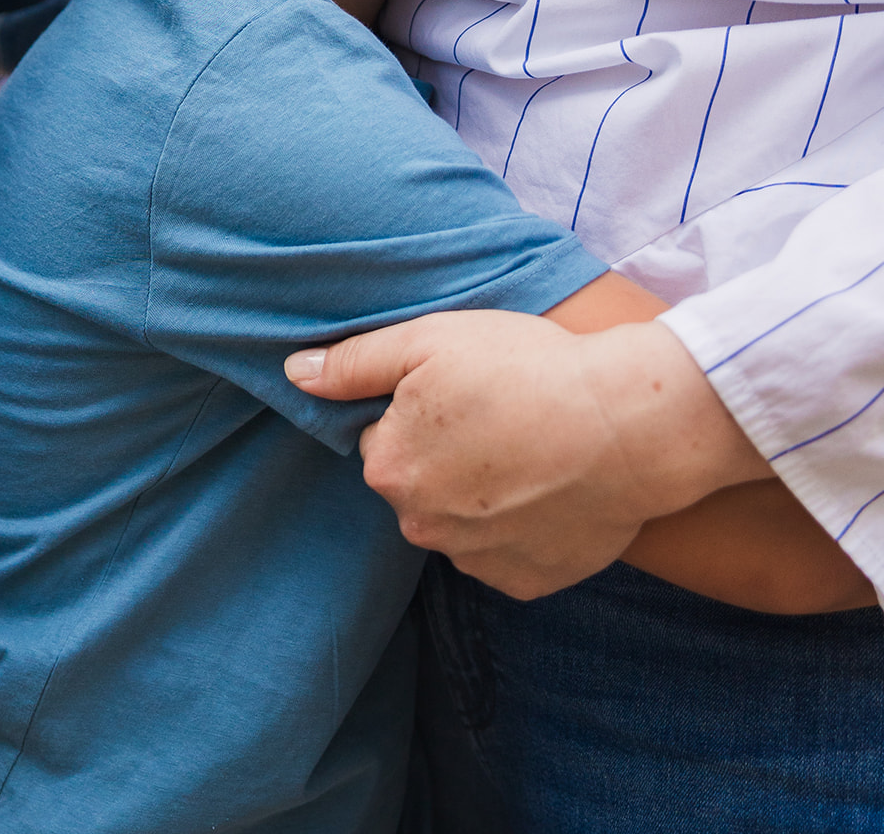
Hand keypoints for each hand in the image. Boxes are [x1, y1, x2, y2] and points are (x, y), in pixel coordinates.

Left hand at [285, 304, 768, 597]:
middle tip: (501, 414)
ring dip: (483, 492)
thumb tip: (293, 375)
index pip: (382, 438)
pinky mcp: (527, 582)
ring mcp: (476, 561)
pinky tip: (552, 486)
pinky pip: (506, 552)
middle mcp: (422, 526)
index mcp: (389, 467)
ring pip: (460, 519)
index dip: (420, 409)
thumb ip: (353, 363)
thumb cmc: (527, 369)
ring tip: (532, 447)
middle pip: (418, 483)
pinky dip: (522, 525)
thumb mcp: (429, 340)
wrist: (629, 425)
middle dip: (446, 454)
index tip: (465, 390)